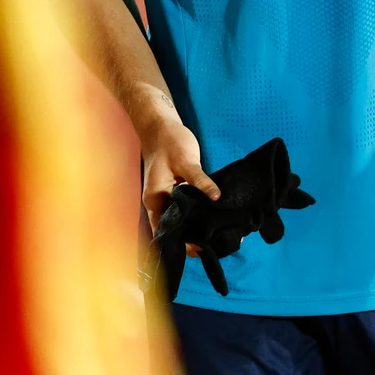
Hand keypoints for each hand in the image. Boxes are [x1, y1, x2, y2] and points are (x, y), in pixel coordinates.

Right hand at [138, 116, 219, 235]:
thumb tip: (216, 198)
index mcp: (155, 200)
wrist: (161, 126)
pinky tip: (213, 217)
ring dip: (196, 227)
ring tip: (218, 234)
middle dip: (193, 238)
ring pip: (180, 219)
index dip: (182, 243)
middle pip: (174, 229)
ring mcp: (166, 197)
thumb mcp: (186, 160)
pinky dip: (197, 214)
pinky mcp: (175, 191)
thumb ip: (200, 180)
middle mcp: (158, 203)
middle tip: (217, 242)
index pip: (166, 231)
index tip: (203, 248)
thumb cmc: (169, 142)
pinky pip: (185, 208)